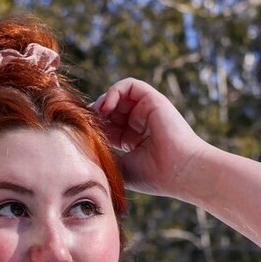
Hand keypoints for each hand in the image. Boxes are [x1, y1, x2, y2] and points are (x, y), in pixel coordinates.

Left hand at [89, 79, 213, 199]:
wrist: (179, 172)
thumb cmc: (153, 176)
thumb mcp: (120, 168)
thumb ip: (103, 156)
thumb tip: (81, 149)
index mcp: (134, 140)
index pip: (107, 126)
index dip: (94, 127)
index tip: (83, 134)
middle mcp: (141, 123)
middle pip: (111, 109)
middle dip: (96, 114)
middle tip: (86, 123)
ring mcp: (148, 110)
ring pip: (118, 95)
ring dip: (103, 101)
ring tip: (96, 115)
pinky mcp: (153, 100)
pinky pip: (129, 85)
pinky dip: (114, 91)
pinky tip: (106, 107)